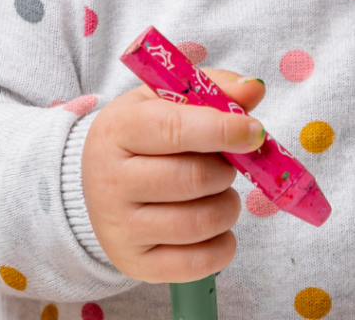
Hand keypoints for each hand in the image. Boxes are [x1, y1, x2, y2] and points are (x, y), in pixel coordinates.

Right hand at [83, 70, 266, 282]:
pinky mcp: (134, 264)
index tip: (254, 131)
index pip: (175, 129)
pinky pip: (197, 264)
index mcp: (118, 130)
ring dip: (227, 205)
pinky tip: (217, 227)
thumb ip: (213, 89)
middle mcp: (110, 180)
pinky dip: (223, 246)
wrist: (99, 181)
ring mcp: (119, 228)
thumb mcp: (167, 99)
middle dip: (226, 171)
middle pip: (194, 179)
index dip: (222, 130)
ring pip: (200, 222)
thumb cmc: (143, 134)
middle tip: (227, 165)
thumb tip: (254, 90)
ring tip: (219, 193)